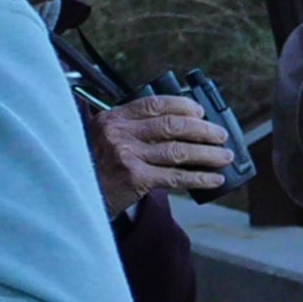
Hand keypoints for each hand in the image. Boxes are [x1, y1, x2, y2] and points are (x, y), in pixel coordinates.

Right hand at [87, 90, 237, 216]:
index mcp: (114, 118)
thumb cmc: (96, 167)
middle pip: (172, 126)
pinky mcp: (136, 179)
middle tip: (220, 135)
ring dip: (208, 154)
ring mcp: (128, 156)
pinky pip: (176, 177)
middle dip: (203, 130)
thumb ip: (132, 128)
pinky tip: (215, 179)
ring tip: (225, 156)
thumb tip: (179, 124)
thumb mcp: (104, 137)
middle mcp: (120, 134)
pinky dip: (200, 178)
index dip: (182, 106)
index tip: (200, 112)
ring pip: (178, 151)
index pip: (154, 104)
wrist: (76, 197)